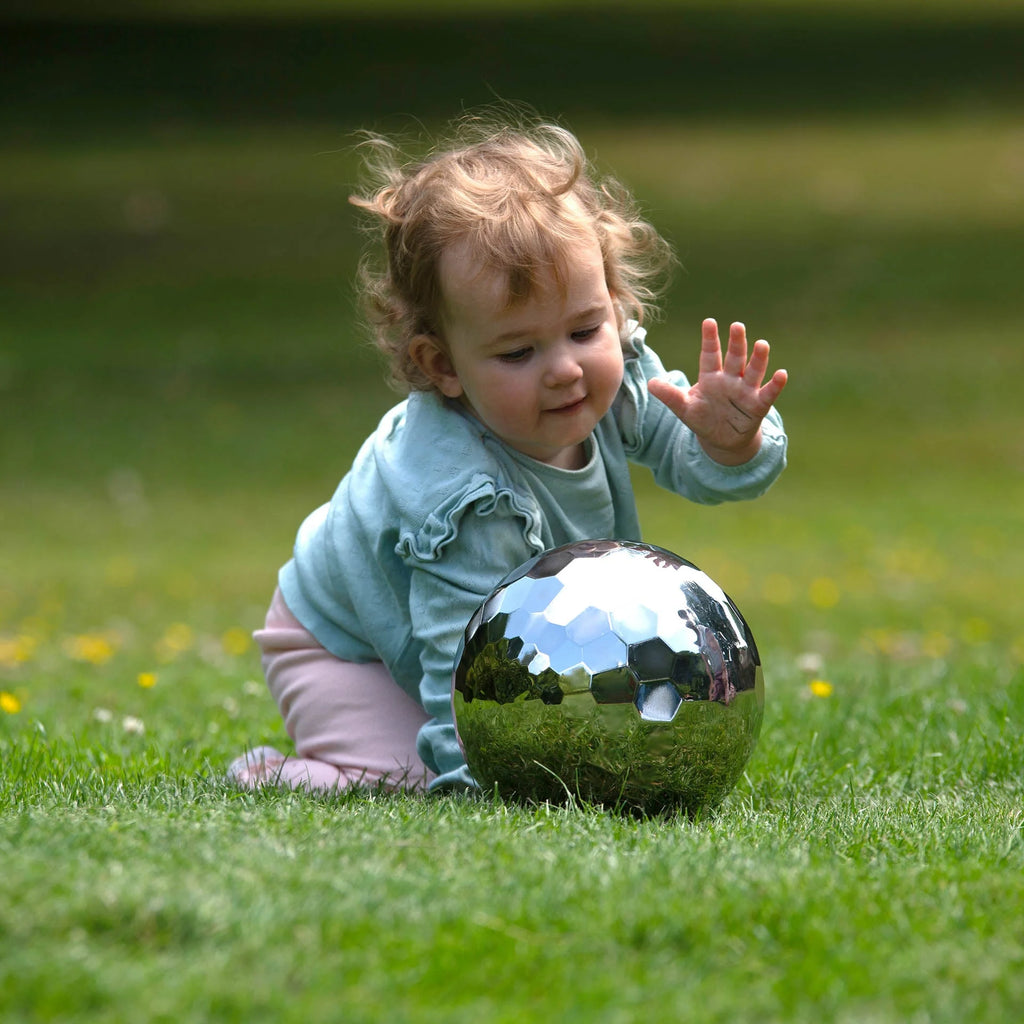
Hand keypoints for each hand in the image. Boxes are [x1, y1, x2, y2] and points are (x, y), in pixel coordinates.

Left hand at [647, 319, 787, 465]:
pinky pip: (768, 394)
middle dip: (736, 343)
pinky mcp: (758, 406)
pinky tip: (782, 374)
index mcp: (711, 376)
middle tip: (737, 326)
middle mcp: (730, 379)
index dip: (709, 339)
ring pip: (753, 371)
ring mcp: (745, 391)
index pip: (710, 354)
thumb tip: (650, 383)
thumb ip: (669, 395)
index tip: (709, 321)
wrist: (721, 440)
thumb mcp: (684, 408)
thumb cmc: (703, 418)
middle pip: (734, 358)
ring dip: (758, 359)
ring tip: (761, 344)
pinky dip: (775, 384)